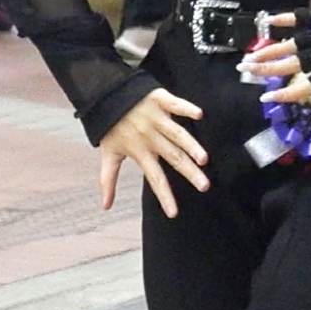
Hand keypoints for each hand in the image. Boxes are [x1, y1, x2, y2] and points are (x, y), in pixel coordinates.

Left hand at [98, 87, 209, 218]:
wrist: (105, 95)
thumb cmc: (110, 127)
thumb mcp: (108, 154)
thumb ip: (108, 181)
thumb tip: (105, 207)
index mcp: (140, 152)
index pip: (155, 178)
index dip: (164, 196)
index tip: (174, 214)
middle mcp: (150, 137)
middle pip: (173, 157)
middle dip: (189, 172)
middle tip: (204, 186)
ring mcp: (156, 118)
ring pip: (177, 134)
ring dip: (191, 146)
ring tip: (204, 159)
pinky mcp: (159, 100)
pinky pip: (175, 105)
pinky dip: (186, 109)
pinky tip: (199, 114)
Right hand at [242, 16, 310, 104]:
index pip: (309, 87)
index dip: (287, 94)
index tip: (265, 97)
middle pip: (292, 64)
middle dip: (266, 68)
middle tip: (244, 68)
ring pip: (292, 44)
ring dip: (270, 50)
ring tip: (251, 54)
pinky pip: (304, 17)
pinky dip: (286, 18)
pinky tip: (269, 21)